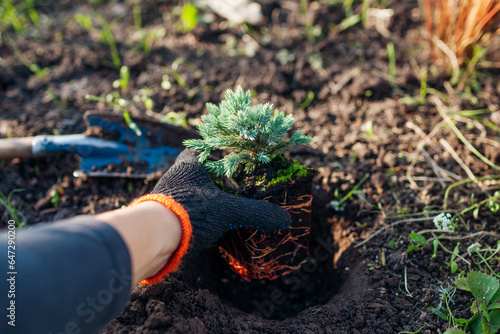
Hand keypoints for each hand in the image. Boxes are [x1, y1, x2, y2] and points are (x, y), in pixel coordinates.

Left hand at [151, 149, 290, 251]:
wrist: (152, 236)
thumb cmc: (191, 211)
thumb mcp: (229, 212)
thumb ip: (257, 213)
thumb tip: (285, 219)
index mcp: (188, 167)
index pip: (195, 151)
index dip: (208, 154)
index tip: (222, 162)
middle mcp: (173, 178)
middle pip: (190, 173)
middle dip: (205, 181)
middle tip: (223, 191)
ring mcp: (162, 198)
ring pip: (183, 193)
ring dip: (197, 200)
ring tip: (215, 211)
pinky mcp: (157, 218)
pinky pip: (176, 212)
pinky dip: (189, 217)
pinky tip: (201, 228)